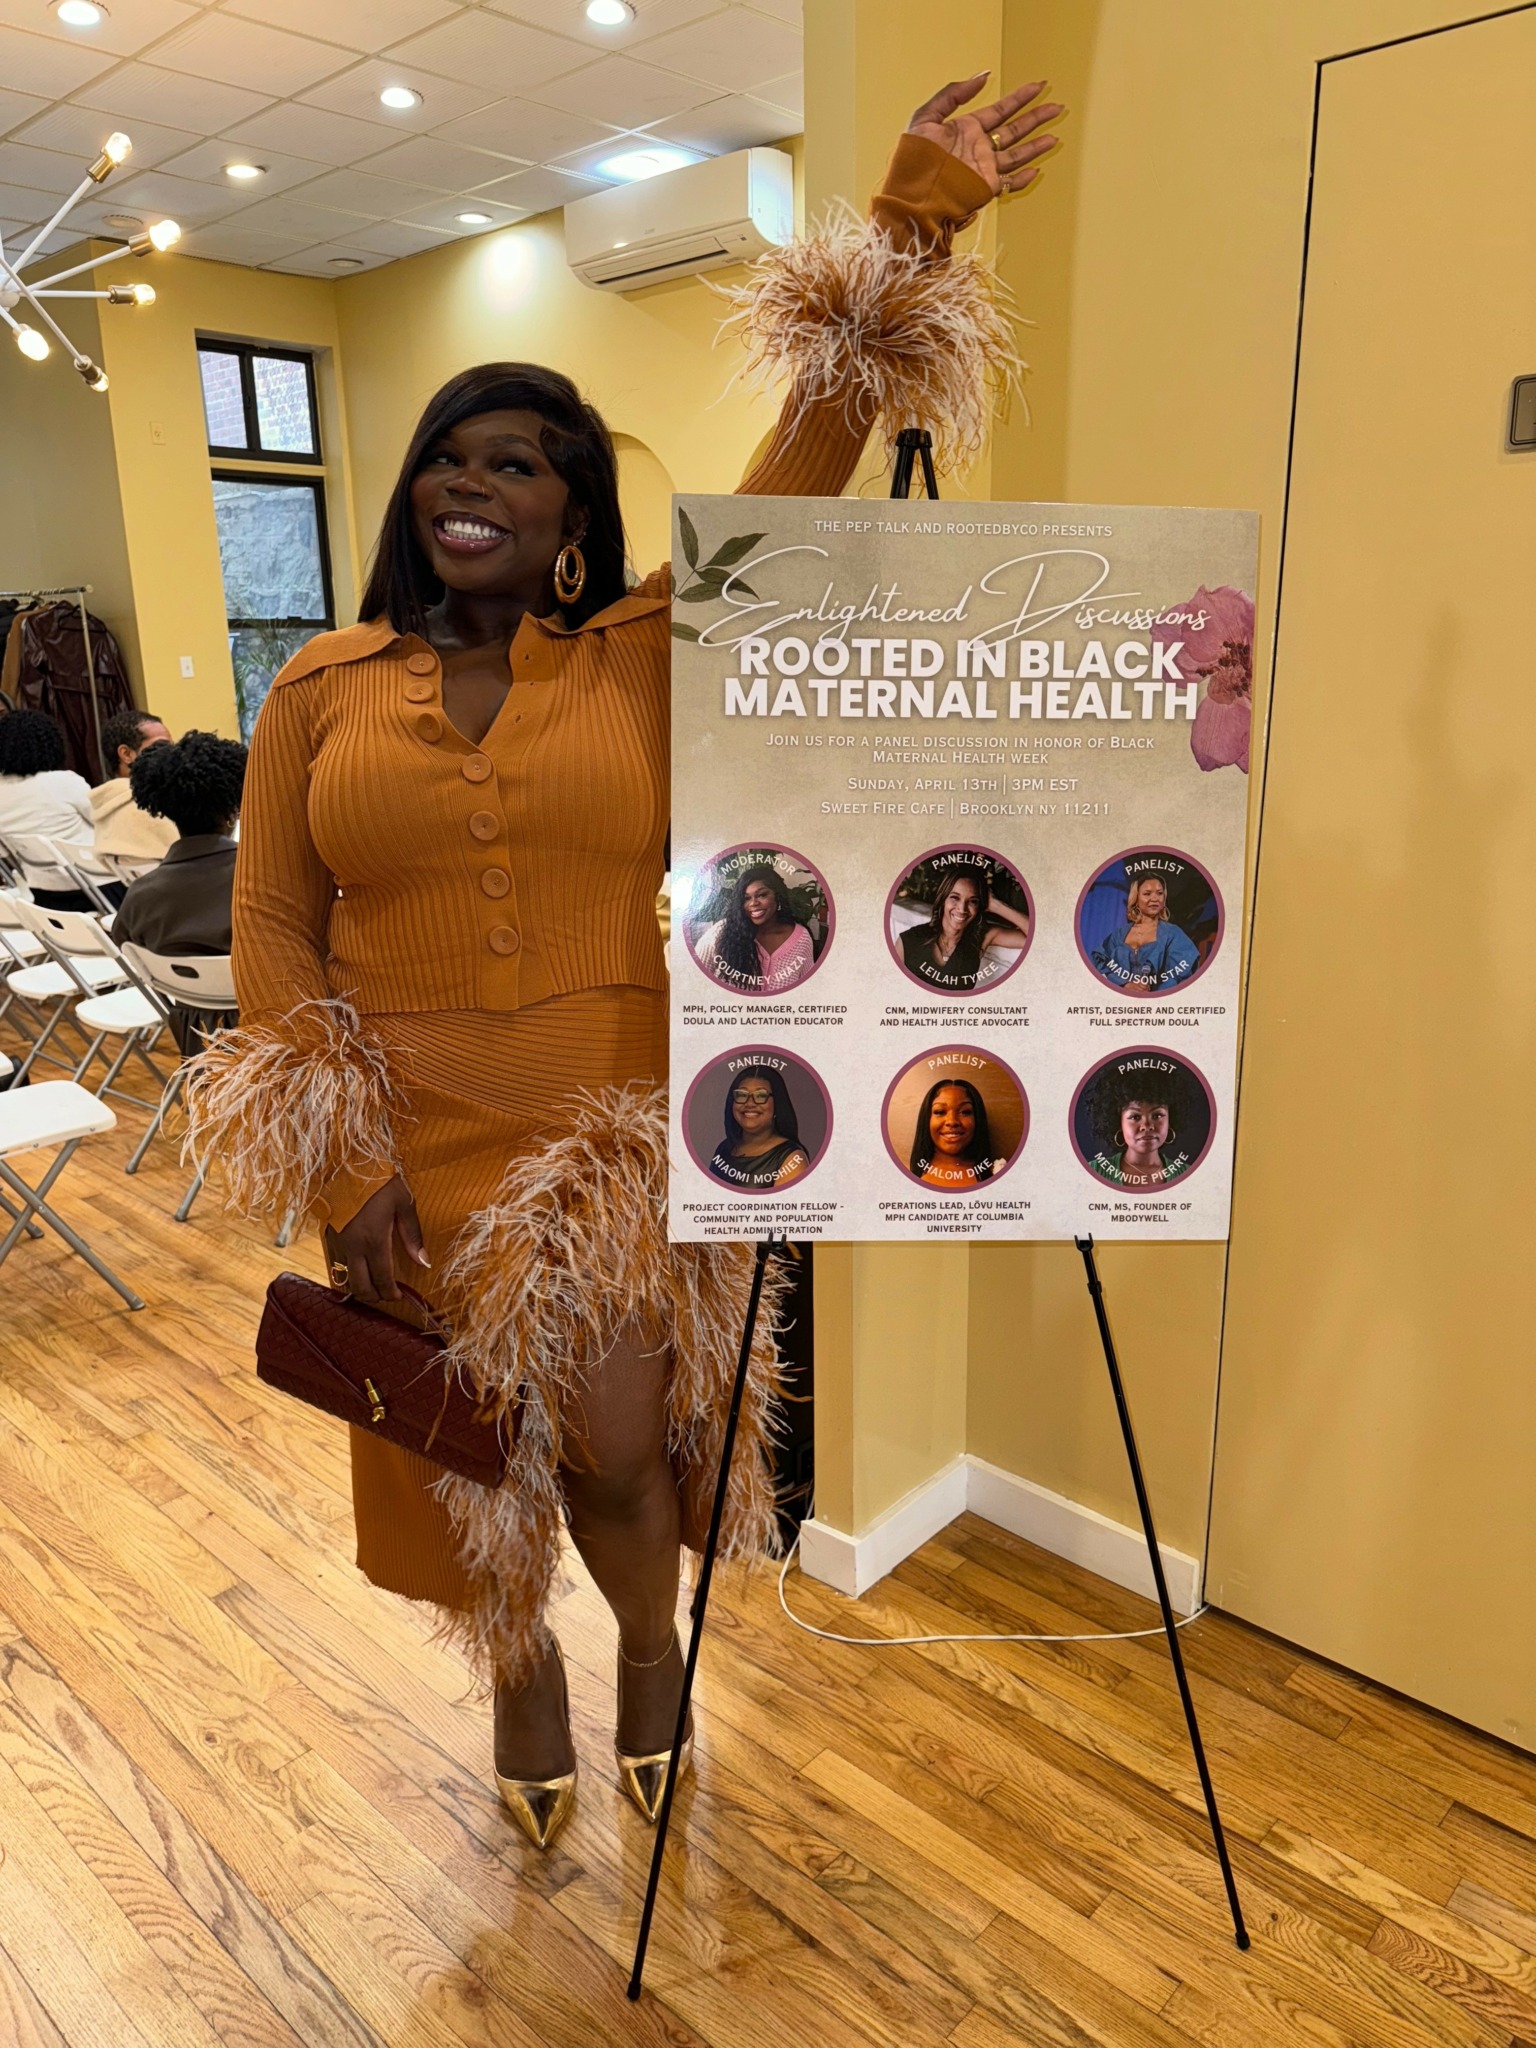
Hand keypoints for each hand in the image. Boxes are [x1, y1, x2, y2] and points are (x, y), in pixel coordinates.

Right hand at [332, 1174, 427, 1303]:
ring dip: (359, 1286)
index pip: (382, 1279)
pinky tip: (359, 1267)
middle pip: (360, 1286)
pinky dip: (347, 1272)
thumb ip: (412, 1235)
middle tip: (387, 1293)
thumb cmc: (379, 1180)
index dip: (391, 1293)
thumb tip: (423, 1262)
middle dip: (374, 1295)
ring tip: (374, 1283)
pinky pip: (336, 1264)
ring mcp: (338, 1242)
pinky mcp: (328, 1236)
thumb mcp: (403, 1203)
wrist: (345, 1162)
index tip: (399, 1297)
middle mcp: (353, 1247)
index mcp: (374, 1240)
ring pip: (345, 1278)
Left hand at [907, 72, 1064, 199]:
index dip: (1020, 98)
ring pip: (1016, 155)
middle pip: (1014, 130)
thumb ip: (954, 93)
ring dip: (1036, 146)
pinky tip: (1036, 169)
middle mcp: (979, 148)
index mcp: (967, 129)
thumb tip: (983, 75)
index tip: (1038, 86)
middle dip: (1036, 118)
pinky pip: (1008, 183)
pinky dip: (1022, 179)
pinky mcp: (984, 188)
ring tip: (1054, 136)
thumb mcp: (927, 115)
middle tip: (1056, 107)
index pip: (1000, 110)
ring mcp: (983, 169)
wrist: (910, 193)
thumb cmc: (913, 156)